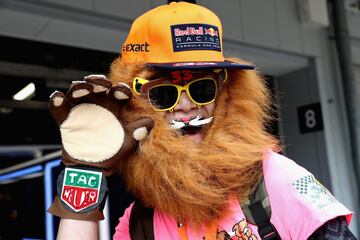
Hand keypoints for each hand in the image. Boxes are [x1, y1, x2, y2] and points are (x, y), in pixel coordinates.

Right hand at [48, 74, 152, 219]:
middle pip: (97, 86)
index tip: (123, 93)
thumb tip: (150, 122)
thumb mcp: (127, 143)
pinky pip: (59, 109)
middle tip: (103, 83)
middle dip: (99, 82)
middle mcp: (97, 105)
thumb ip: (137, 132)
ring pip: (77, 92)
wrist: (92, 169)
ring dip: (80, 87)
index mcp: (113, 107)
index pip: (117, 93)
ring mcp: (80, 110)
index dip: (121, 90)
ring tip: (85, 87)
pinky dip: (56, 102)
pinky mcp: (66, 120)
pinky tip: (58, 97)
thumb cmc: (112, 153)